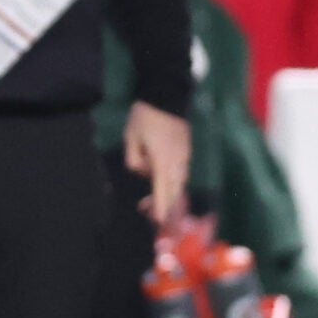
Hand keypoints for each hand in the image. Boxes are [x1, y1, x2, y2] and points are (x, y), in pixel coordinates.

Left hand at [124, 101, 191, 224]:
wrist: (165, 96)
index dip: (161, 207)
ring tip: (149, 198)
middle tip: (147, 211)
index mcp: (162, 161)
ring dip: (167, 192)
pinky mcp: (186, 150)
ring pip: (179, 182)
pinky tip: (159, 176)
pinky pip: (181, 172)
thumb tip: (144, 171)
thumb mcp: (130, 138)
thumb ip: (134, 160)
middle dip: (163, 205)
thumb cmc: (145, 117)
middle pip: (174, 190)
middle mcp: (177, 162)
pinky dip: (172, 180)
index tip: (159, 221)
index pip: (162, 190)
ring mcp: (184, 156)